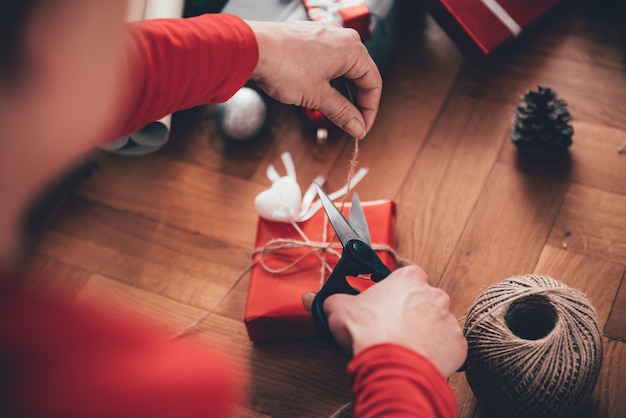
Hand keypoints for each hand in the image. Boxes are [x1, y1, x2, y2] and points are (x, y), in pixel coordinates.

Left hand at [246, 20, 381, 138]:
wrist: (251, 49)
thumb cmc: (284, 65)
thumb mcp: (318, 96)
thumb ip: (342, 112)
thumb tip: (357, 127)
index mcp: (352, 49)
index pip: (373, 83)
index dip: (369, 110)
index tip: (360, 129)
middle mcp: (342, 38)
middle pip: (359, 76)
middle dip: (355, 103)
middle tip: (348, 125)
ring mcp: (325, 37)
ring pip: (343, 70)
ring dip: (340, 94)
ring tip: (332, 114)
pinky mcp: (309, 40)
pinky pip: (327, 63)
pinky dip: (328, 82)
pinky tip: (319, 97)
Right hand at [302, 265, 466, 377]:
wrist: (393, 365)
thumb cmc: (370, 332)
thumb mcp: (338, 310)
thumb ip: (327, 301)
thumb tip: (311, 299)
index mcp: (409, 278)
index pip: (404, 278)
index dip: (392, 292)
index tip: (383, 303)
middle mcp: (434, 294)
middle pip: (422, 299)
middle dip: (409, 312)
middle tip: (391, 327)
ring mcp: (448, 319)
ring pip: (435, 322)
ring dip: (423, 331)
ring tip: (403, 346)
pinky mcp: (457, 344)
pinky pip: (446, 345)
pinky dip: (436, 351)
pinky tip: (418, 357)